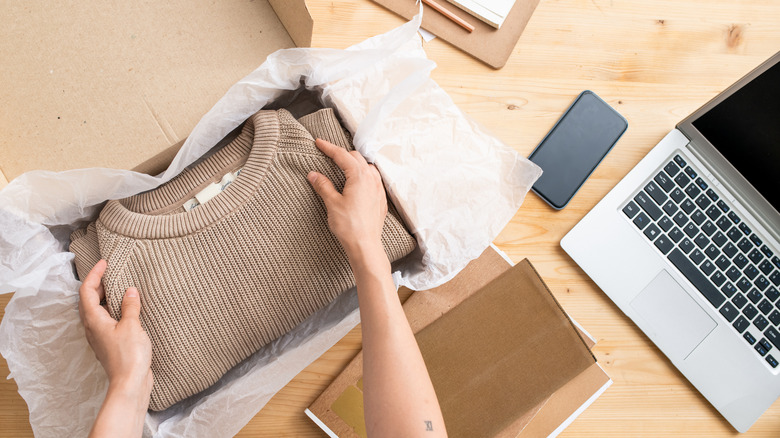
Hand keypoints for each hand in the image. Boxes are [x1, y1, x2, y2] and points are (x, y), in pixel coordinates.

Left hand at [78, 259, 152, 400]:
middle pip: (88, 300)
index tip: (104, 263)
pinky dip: (113, 308)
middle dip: (98, 284)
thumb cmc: (129, 355)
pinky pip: (106, 320)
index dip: (94, 274)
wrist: (130, 383)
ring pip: (96, 310)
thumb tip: (130, 291)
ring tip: (119, 287)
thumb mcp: (132, 326)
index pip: (87, 291)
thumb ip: (130, 306)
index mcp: (94, 320)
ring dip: (105, 296)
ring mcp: (100, 336)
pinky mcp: (109, 343)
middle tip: (111, 272)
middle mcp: (93, 327)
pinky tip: (126, 309)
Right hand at [308, 138, 387, 259]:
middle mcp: (372, 179)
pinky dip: (364, 175)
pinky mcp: (381, 200)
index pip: (342, 155)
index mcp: (359, 176)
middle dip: (342, 154)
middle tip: (329, 155)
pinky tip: (358, 183)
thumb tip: (314, 175)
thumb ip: (323, 186)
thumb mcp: (332, 203)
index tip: (319, 143)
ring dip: (355, 164)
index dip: (329, 148)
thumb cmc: (349, 226)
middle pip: (356, 158)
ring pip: (367, 167)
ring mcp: (378, 189)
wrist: (365, 245)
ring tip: (344, 167)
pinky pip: (374, 180)